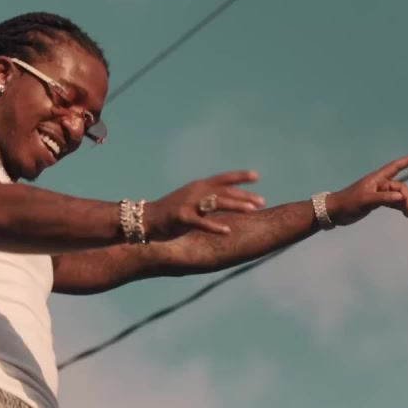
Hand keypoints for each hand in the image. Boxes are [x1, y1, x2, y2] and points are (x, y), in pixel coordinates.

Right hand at [145, 170, 265, 239]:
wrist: (146, 218)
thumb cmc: (171, 212)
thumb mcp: (191, 200)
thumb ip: (208, 199)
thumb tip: (229, 202)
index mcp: (198, 186)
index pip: (223, 179)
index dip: (239, 176)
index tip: (256, 176)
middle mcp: (195, 191)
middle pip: (225, 191)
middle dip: (244, 196)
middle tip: (262, 202)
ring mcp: (188, 203)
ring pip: (216, 202)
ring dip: (236, 205)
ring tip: (252, 210)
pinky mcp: (181, 217)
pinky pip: (201, 222)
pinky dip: (214, 227)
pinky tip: (227, 231)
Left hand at [326, 154, 407, 226]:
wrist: (335, 212)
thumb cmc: (348, 203)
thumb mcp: (365, 200)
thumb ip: (383, 198)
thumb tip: (400, 197)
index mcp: (376, 179)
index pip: (395, 167)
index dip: (407, 162)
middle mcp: (379, 184)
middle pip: (399, 187)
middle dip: (407, 197)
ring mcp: (378, 193)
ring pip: (397, 196)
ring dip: (404, 203)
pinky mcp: (377, 202)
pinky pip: (393, 202)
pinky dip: (399, 207)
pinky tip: (405, 214)